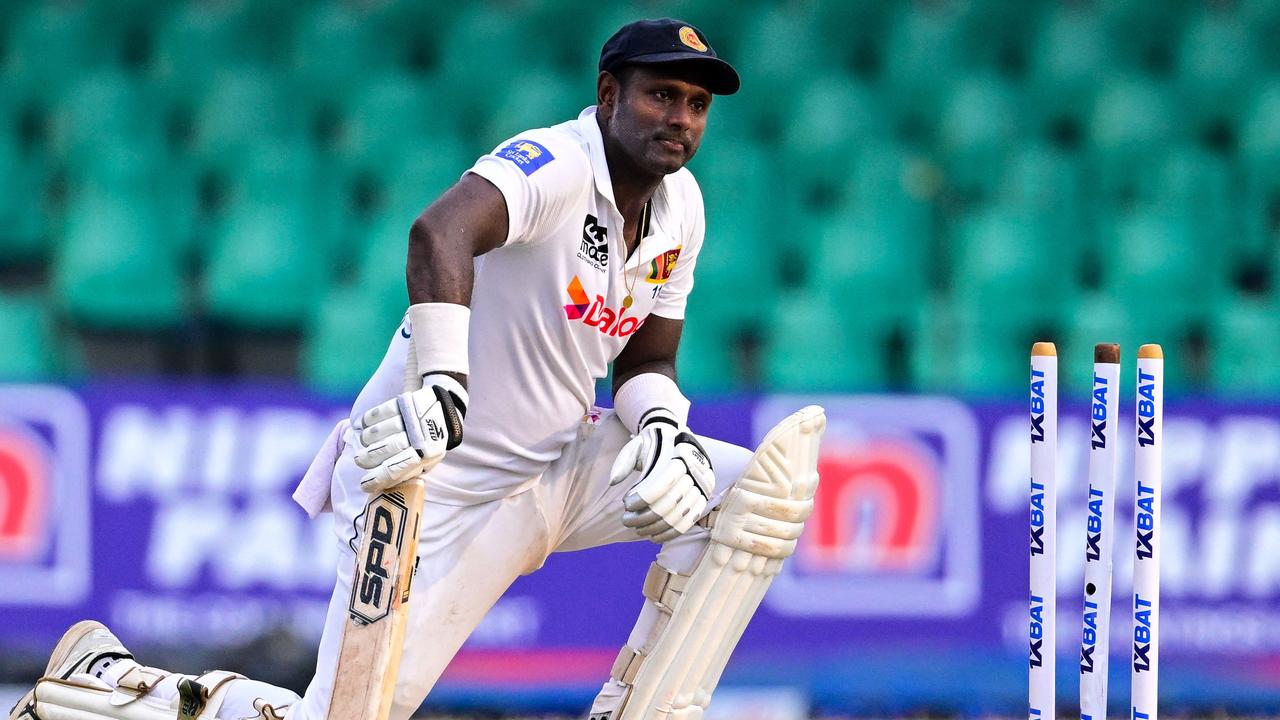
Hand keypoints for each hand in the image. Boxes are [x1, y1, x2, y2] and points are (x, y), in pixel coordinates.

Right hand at [353, 374, 467, 492]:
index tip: (364, 484)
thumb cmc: (429, 443)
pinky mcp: (406, 402)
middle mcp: (418, 437)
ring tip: (365, 442)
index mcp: (424, 456)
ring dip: (367, 438)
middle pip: (386, 449)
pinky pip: (381, 411)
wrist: (446, 413)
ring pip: (380, 431)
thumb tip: (381, 483)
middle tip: (360, 460)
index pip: (396, 470)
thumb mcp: (425, 461)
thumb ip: (407, 471)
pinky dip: (369, 419)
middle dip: (367, 458)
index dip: (377, 479)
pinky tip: (365, 425)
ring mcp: (411, 418)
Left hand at [608, 412, 714, 542]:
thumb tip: (613, 481)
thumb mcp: (638, 444)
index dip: (644, 498)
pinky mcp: (703, 500)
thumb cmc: (654, 443)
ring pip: (679, 516)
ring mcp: (703, 488)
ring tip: (636, 528)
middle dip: (645, 516)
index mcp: (681, 455)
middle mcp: (697, 472)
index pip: (664, 482)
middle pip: (671, 503)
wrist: (678, 439)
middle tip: (626, 520)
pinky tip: (652, 536)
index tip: (626, 504)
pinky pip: (688, 523)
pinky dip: (670, 533)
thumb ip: (624, 460)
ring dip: (655, 527)